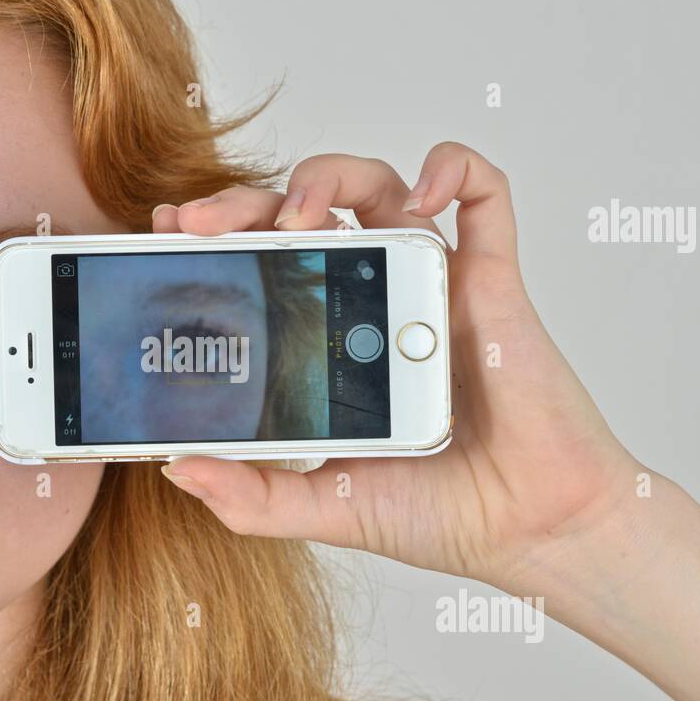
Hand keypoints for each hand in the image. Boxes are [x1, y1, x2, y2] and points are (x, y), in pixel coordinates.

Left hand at [154, 143, 641, 590]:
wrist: (531, 531)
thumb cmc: (441, 512)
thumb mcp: (325, 506)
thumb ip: (254, 497)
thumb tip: (179, 468)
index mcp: (332, 339)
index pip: (262, 264)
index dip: (214, 239)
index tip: (168, 238)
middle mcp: (375, 301)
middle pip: (301, 214)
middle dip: (242, 203)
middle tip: (199, 227)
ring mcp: (431, 284)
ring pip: (377, 186)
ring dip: (326, 178)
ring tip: (297, 216)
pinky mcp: (493, 280)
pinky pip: (484, 195)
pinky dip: (455, 169)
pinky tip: (422, 194)